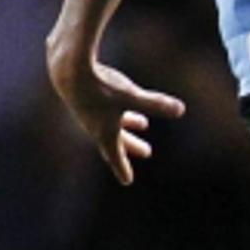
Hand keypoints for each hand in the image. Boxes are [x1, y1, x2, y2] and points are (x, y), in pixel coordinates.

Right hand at [49, 58, 185, 184]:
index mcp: (104, 132)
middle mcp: (95, 125)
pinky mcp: (87, 95)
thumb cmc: (99, 86)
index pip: (115, 156)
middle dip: (133, 146)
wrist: (67, 68)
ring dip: (129, 124)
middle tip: (147, 152)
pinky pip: (105, 108)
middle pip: (117, 140)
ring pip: (111, 122)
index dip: (122, 168)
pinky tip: (123, 100)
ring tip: (144, 124)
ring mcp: (89, 111)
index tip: (127, 180)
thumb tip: (181, 110)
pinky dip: (118, 109)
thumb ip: (156, 103)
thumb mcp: (131, 96)